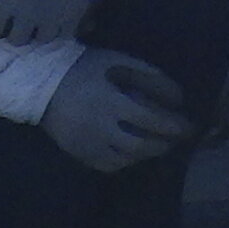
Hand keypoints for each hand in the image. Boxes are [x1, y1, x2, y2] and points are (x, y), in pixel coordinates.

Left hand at [0, 0, 106, 46]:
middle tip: (23, 18)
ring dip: (40, 30)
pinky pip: (64, 34)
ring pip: (43, 39)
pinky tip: (59, 12)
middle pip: (18, 39)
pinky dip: (60, 27)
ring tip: (42, 15)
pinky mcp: (79, 9)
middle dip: (18, 29)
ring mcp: (57, 6)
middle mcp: (32, 0)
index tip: (2, 19)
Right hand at [42, 48, 194, 175]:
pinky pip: (108, 165)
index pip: (151, 121)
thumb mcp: (115, 61)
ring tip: (159, 144)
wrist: (40, 85)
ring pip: (126, 158)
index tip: (188, 126)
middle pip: (140, 145)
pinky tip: (134, 152)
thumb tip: (175, 93)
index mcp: (111, 102)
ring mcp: (88, 144)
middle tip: (177, 138)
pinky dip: (126, 161)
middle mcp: (101, 128)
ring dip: (147, 153)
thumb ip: (146, 73)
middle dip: (163, 143)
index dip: (173, 126)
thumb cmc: (82, 68)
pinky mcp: (79, 154)